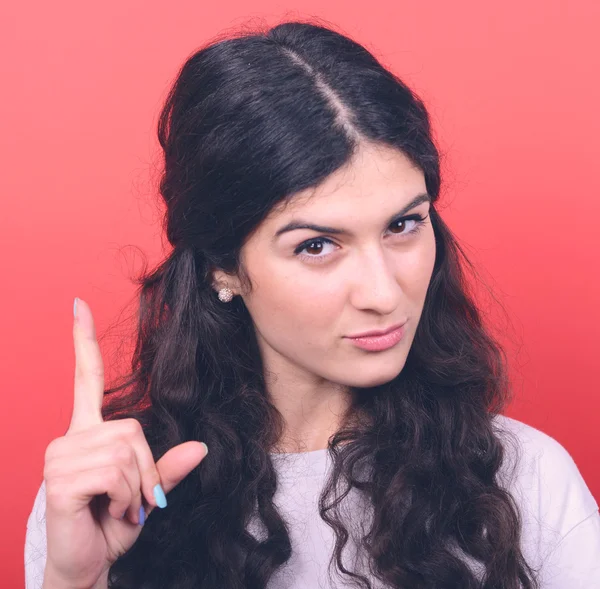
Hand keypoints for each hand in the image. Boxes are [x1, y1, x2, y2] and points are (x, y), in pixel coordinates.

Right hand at [42, 298, 207, 588]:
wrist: (87, 562)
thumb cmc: (112, 522)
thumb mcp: (147, 492)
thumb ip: (168, 468)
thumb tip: (201, 448)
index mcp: (89, 432)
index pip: (86, 377)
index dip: (84, 342)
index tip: (78, 305)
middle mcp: (70, 436)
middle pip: (134, 428)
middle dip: (146, 469)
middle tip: (133, 498)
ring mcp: (61, 456)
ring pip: (127, 452)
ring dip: (137, 487)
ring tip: (118, 506)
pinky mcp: (60, 479)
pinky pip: (116, 473)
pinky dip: (127, 497)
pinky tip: (109, 511)